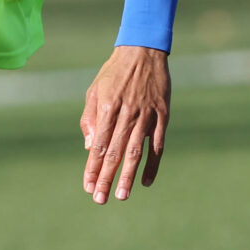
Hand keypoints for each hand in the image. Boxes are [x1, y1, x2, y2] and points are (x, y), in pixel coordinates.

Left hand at [80, 44, 168, 204]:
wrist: (142, 51)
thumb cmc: (113, 73)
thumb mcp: (94, 91)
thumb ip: (90, 119)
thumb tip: (90, 148)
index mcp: (107, 108)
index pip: (99, 145)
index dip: (93, 167)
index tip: (87, 186)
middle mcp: (127, 114)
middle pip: (116, 152)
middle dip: (107, 178)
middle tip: (100, 199)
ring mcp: (146, 115)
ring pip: (136, 151)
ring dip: (129, 176)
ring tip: (122, 195)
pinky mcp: (162, 115)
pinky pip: (158, 144)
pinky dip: (153, 164)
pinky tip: (146, 181)